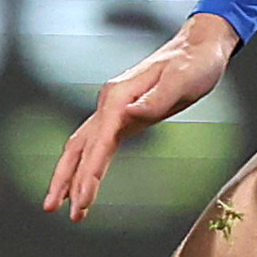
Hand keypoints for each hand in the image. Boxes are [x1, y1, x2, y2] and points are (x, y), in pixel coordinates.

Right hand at [43, 11, 239, 221]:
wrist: (200, 46)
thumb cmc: (195, 63)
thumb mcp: (182, 81)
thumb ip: (155, 100)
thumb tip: (128, 115)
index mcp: (119, 95)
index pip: (99, 142)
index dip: (89, 173)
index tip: (82, 200)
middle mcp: (110, 102)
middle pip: (79, 146)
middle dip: (66, 179)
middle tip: (56, 210)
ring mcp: (115, 109)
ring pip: (83, 147)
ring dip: (71, 176)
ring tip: (62, 206)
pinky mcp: (124, 115)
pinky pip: (99, 145)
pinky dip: (89, 166)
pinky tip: (83, 184)